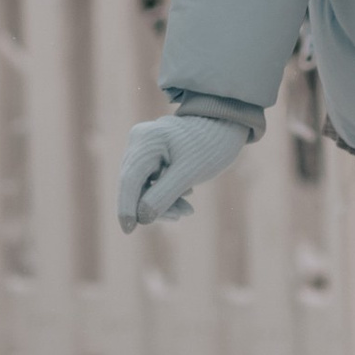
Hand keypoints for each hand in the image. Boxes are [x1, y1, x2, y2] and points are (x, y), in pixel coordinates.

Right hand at [116, 114, 247, 229]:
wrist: (227, 123)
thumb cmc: (211, 146)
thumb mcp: (189, 173)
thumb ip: (164, 196)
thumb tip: (141, 219)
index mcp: (146, 141)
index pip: (129, 180)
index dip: (127, 208)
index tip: (128, 231)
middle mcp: (139, 140)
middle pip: (134, 184)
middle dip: (153, 205)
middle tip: (180, 216)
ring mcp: (143, 145)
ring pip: (142, 184)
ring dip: (162, 201)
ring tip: (187, 210)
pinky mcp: (151, 151)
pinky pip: (151, 179)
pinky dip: (165, 192)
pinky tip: (185, 195)